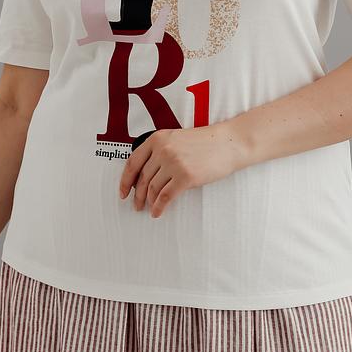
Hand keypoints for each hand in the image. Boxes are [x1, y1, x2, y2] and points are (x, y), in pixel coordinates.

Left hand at [118, 120, 244, 218]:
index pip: (133, 162)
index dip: (125, 180)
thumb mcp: (176, 139)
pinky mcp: (185, 177)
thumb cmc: (205, 143)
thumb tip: (144, 176)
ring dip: (148, 202)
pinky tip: (157, 213)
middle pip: (142, 178)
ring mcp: (173, 163)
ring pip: (152, 188)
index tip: (123, 192)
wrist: (229, 143)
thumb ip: (159, 152)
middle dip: (137, 195)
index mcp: (157, 139)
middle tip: (136, 205)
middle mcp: (162, 150)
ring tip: (148, 209)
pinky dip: (159, 207)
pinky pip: (165, 197)